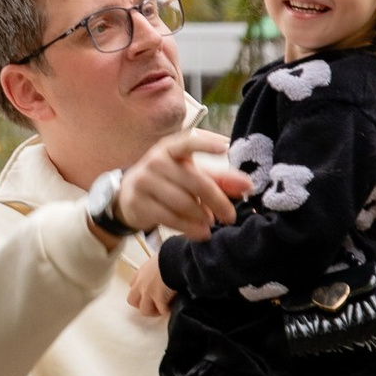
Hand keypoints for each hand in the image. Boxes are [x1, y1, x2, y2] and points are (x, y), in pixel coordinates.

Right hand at [114, 123, 244, 239]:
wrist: (129, 196)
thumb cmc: (168, 180)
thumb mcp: (190, 173)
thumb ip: (219, 178)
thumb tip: (247, 186)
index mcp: (170, 148)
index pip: (188, 142)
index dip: (206, 144)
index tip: (225, 147)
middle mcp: (156, 160)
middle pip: (194, 181)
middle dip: (217, 200)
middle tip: (231, 216)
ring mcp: (145, 181)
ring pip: (182, 202)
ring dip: (202, 216)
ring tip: (212, 223)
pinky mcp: (139, 202)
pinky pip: (169, 217)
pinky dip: (189, 227)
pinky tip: (201, 233)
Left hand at [119, 245, 171, 319]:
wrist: (176, 259)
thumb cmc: (170, 255)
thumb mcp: (160, 259)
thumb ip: (157, 267)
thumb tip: (163, 269)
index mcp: (141, 272)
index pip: (132, 284)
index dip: (139, 291)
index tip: (147, 293)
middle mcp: (141, 283)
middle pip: (132, 300)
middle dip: (141, 304)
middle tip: (153, 304)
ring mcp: (148, 292)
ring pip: (144, 310)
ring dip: (153, 311)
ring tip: (162, 309)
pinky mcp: (159, 299)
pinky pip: (161, 310)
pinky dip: (166, 310)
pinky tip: (172, 307)